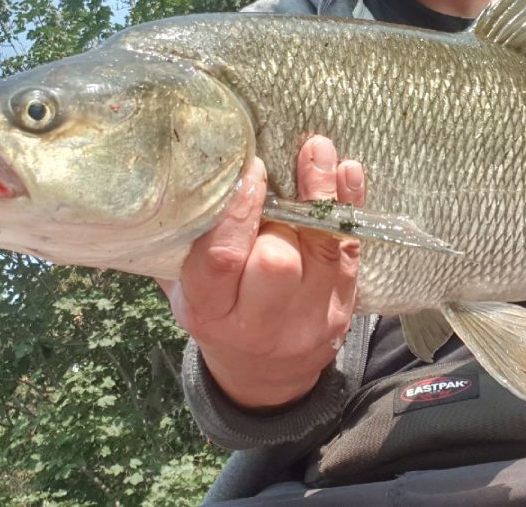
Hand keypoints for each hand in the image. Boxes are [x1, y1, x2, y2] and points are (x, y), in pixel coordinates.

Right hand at [156, 135, 363, 409]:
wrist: (264, 375)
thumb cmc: (218, 314)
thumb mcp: (184, 290)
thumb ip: (179, 243)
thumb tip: (174, 173)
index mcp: (210, 312)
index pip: (221, 259)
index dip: (236, 210)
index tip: (246, 167)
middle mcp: (260, 321)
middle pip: (276, 261)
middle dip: (277, 209)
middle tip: (272, 169)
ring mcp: (309, 317)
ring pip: (323, 250)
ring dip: (321, 193)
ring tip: (317, 149)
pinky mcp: (343, 308)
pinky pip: (351, 251)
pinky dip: (350, 206)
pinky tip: (346, 171)